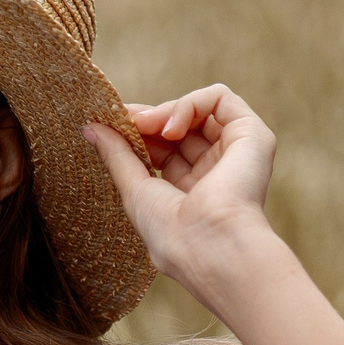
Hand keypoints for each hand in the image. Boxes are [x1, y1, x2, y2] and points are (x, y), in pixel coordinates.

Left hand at [81, 85, 278, 291]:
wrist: (210, 246)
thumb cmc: (172, 233)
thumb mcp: (134, 190)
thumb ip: (116, 155)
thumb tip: (90, 128)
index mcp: (190, 191)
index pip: (163, 148)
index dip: (138, 133)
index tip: (111, 124)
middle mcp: (216, 171)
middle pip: (179, 127)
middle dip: (148, 119)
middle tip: (125, 121)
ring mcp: (235, 152)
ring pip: (198, 110)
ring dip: (165, 111)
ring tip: (146, 126)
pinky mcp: (252, 136)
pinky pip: (219, 98)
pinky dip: (189, 104)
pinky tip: (171, 129)